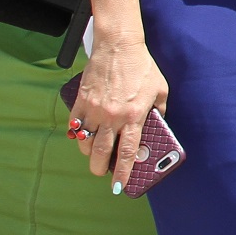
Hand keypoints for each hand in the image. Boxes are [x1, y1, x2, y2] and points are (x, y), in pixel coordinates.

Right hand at [70, 30, 169, 191]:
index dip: (122, 173)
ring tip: (95, 153)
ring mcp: (94, 110)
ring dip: (89, 153)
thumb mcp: (161, 90)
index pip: (127, 152)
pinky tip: (83, 137)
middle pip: (101, 154)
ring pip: (85, 143)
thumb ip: (159, 111)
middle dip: (100, 169)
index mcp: (134, 115)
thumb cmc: (143, 68)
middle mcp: (112, 116)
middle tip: (103, 172)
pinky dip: (77, 136)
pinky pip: (74, 127)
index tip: (118, 187)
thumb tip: (156, 128)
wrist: (118, 46)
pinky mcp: (80, 102)